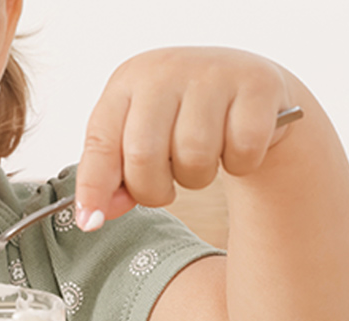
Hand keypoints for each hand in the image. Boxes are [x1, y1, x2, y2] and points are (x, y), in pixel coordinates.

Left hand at [74, 47, 296, 229]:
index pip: (100, 142)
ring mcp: (212, 73)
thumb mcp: (140, 138)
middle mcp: (164, 70)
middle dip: (153, 190)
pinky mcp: (257, 84)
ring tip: (201, 162)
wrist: (248, 88)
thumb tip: (93, 217)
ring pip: (194, 156)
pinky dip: (240, 164)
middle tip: (166, 188)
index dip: (94, 188)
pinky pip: (241, 150)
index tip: (91, 223)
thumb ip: (112, 177)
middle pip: (143, 155)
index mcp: (127, 82)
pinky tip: (235, 148)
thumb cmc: (183, 118)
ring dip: (197, 179)